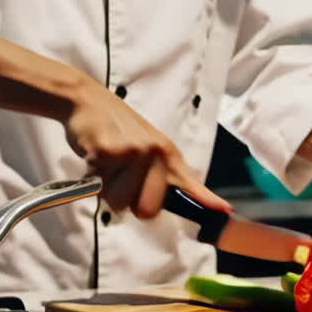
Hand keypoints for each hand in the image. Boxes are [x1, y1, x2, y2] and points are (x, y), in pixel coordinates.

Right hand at [63, 78, 229, 218]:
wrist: (86, 100)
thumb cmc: (115, 128)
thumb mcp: (147, 146)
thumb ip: (165, 176)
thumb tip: (182, 203)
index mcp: (167, 154)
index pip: (190, 183)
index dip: (206, 200)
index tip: (225, 210)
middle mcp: (156, 152)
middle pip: (147, 210)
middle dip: (129, 201)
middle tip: (119, 177)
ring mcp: (134, 151)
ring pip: (120, 202)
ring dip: (107, 189)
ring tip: (106, 163)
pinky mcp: (109, 151)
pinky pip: (101, 188)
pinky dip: (93, 178)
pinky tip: (95, 156)